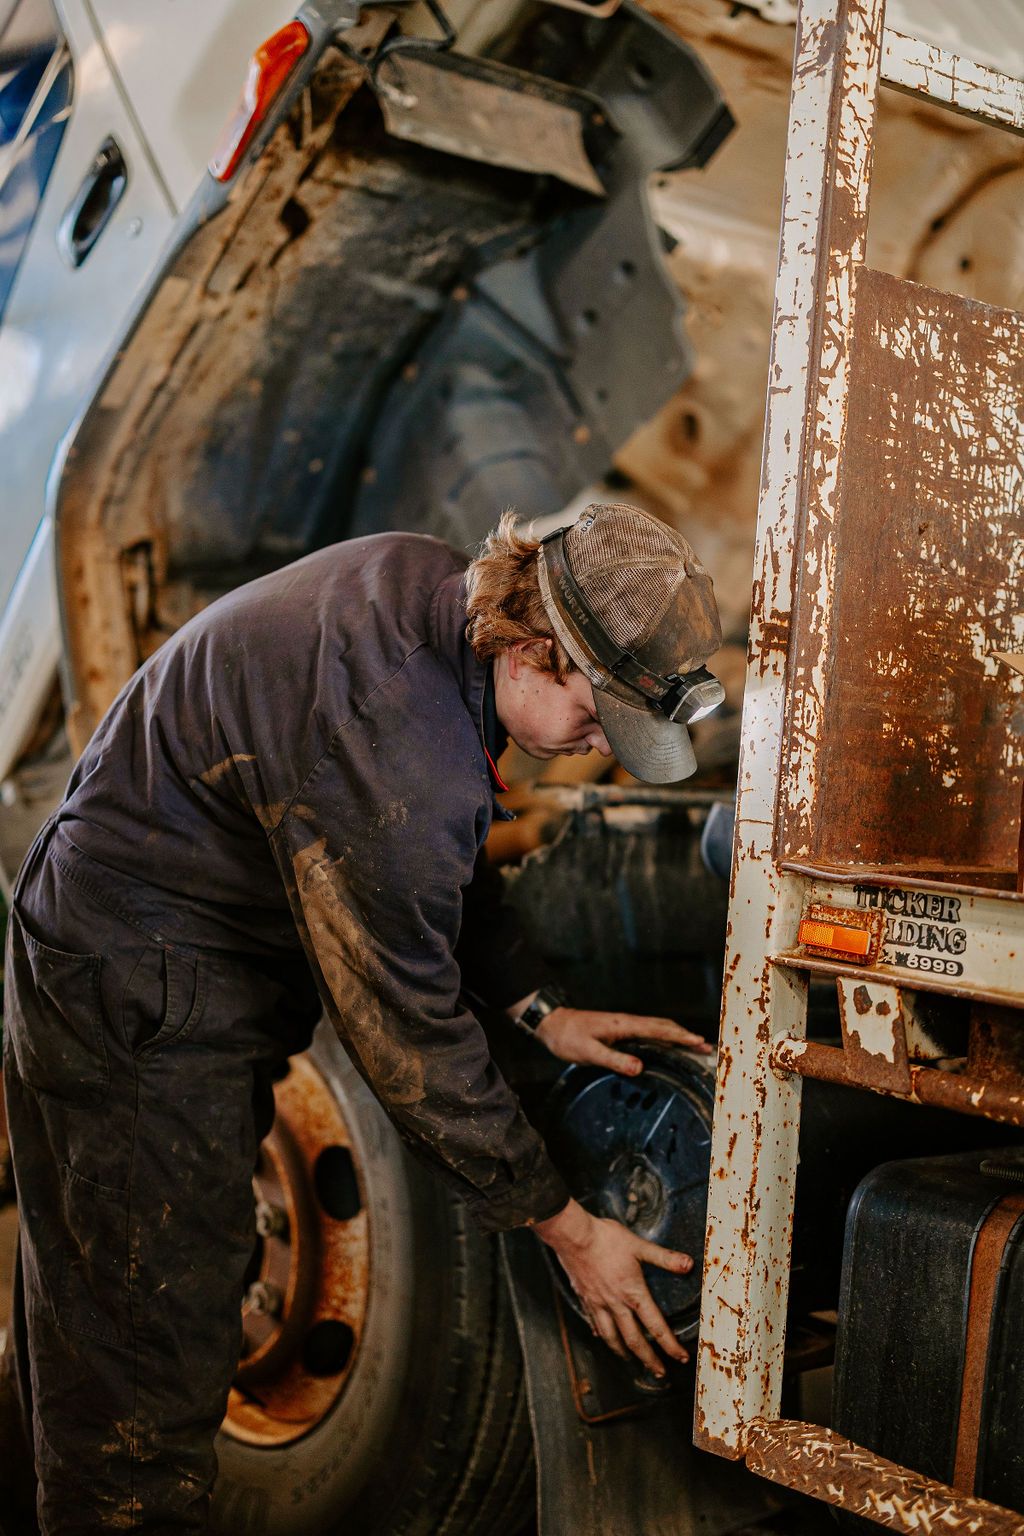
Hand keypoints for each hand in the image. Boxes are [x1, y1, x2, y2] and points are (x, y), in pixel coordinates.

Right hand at [534, 1198, 690, 1374]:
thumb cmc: (606, 1238)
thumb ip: (664, 1257)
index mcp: (632, 1293)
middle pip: (634, 1340)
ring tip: (631, 1361)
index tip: (681, 1358)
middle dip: (648, 1359)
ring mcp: (597, 1303)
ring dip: (623, 1352)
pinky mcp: (584, 1298)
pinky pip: (594, 1323)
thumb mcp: (639, 1245)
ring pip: (611, 1337)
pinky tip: (602, 1337)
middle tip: (659, 1373)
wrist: (573, 1235)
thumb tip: (688, 1264)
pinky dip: (601, 1334)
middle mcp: (615, 1304)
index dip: (670, 1345)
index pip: (656, 1326)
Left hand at [535, 1006, 711, 1075]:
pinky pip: (648, 1034)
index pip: (658, 1029)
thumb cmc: (568, 1037)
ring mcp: (625, 1027)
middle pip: (664, 1027)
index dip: (680, 1036)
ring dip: (677, 1037)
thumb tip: (639, 1068)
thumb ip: (613, 1060)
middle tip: (706, 1048)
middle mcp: (628, 1023)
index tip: (698, 1042)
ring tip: (695, 1048)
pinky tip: (668, 1049)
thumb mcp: (588, 1052)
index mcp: (624, 1025)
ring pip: (658, 1029)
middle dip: (686, 1036)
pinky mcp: (620, 1032)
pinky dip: (664, 1039)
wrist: (553, 1023)